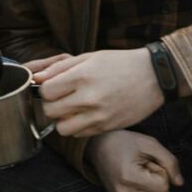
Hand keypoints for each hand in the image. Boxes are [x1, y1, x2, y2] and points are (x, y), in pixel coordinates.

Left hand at [33, 48, 164, 136]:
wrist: (155, 76)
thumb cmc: (121, 63)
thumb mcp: (90, 57)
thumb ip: (60, 67)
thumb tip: (36, 77)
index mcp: (83, 76)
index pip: (46, 92)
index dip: (45, 90)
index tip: (53, 87)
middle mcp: (89, 98)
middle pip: (50, 111)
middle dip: (51, 105)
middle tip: (61, 98)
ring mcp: (99, 115)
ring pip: (62, 129)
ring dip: (63, 120)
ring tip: (72, 109)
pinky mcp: (107, 127)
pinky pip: (79, 134)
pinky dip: (78, 127)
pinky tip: (86, 115)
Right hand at [86, 130, 182, 191]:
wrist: (99, 147)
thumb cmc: (124, 143)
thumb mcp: (150, 144)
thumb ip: (170, 161)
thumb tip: (180, 183)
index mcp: (128, 178)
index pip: (164, 187)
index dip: (161, 171)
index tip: (147, 161)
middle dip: (159, 181)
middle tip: (143, 167)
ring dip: (153, 188)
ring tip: (138, 173)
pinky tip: (134, 180)